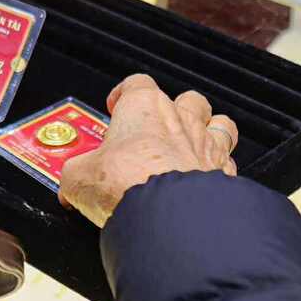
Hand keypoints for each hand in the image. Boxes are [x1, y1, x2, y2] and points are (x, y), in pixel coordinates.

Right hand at [58, 75, 238, 226]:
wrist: (167, 216)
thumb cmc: (126, 185)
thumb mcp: (78, 177)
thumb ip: (76, 173)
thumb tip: (70, 184)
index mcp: (143, 107)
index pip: (136, 84)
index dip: (124, 94)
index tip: (115, 108)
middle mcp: (180, 119)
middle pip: (185, 99)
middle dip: (172, 112)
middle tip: (153, 131)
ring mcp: (207, 144)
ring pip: (219, 122)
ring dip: (207, 131)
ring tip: (192, 145)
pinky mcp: (225, 173)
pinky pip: (230, 160)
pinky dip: (220, 168)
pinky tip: (206, 179)